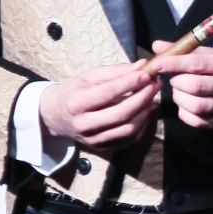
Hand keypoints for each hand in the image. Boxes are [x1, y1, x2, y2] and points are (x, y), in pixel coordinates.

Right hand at [40, 63, 158, 148]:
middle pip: (121, 114)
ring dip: (145, 111)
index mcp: (76, 103)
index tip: (147, 74)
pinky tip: (145, 110)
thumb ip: (115, 71)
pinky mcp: (104, 148)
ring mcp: (94, 139)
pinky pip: (130, 138)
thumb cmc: (74, 92)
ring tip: (152, 95)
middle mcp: (84, 124)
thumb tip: (142, 65)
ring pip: (128, 128)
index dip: (130, 83)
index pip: (108, 93)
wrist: (56, 117)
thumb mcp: (88, 77)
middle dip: (143, 97)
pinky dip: (142, 123)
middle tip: (156, 84)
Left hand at [148, 43, 212, 129]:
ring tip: (180, 90)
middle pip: (195, 86)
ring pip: (195, 106)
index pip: (198, 64)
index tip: (158, 63)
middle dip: (176, 81)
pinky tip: (185, 104)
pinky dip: (185, 113)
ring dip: (179, 97)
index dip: (174, 64)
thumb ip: (188, 50)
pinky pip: (199, 122)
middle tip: (174, 77)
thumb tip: (157, 46)